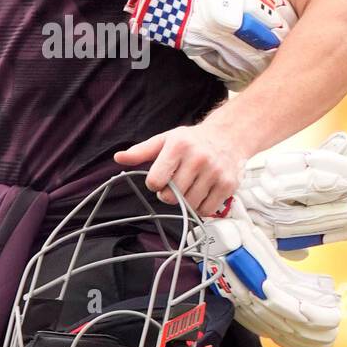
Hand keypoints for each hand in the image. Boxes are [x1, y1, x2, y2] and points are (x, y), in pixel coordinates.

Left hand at [113, 122, 244, 216]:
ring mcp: (215, 172)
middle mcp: (198, 158)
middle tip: (175, 185)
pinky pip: (206, 209)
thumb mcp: (165, 140)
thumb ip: (141, 152)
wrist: (228, 137)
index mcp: (179, 145)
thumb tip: (118, 158)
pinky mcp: (228, 185)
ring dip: (185, 202)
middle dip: (169, 194)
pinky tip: (201, 193)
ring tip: (189, 188)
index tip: (160, 179)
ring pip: (189, 205)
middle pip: (172, 196)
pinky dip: (200, 207)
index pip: (156, 180)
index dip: (155, 184)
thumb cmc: (192, 141)